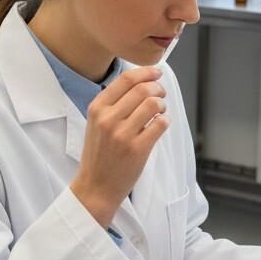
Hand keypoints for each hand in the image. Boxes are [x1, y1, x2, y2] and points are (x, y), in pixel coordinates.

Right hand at [71, 66, 168, 227]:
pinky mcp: (137, 149)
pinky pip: (160, 124)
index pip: (125, 79)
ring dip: (162, 104)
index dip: (146, 72)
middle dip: (158, 88)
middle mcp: (108, 119)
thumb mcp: (96, 123)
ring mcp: (123, 134)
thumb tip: (141, 82)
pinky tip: (160, 125)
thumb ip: (113, 103)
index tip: (156, 73)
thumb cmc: (99, 154)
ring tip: (159, 111)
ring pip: (153, 104)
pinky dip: (164, 121)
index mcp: (97, 108)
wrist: (95, 186)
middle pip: (143, 89)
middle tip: (161, 93)